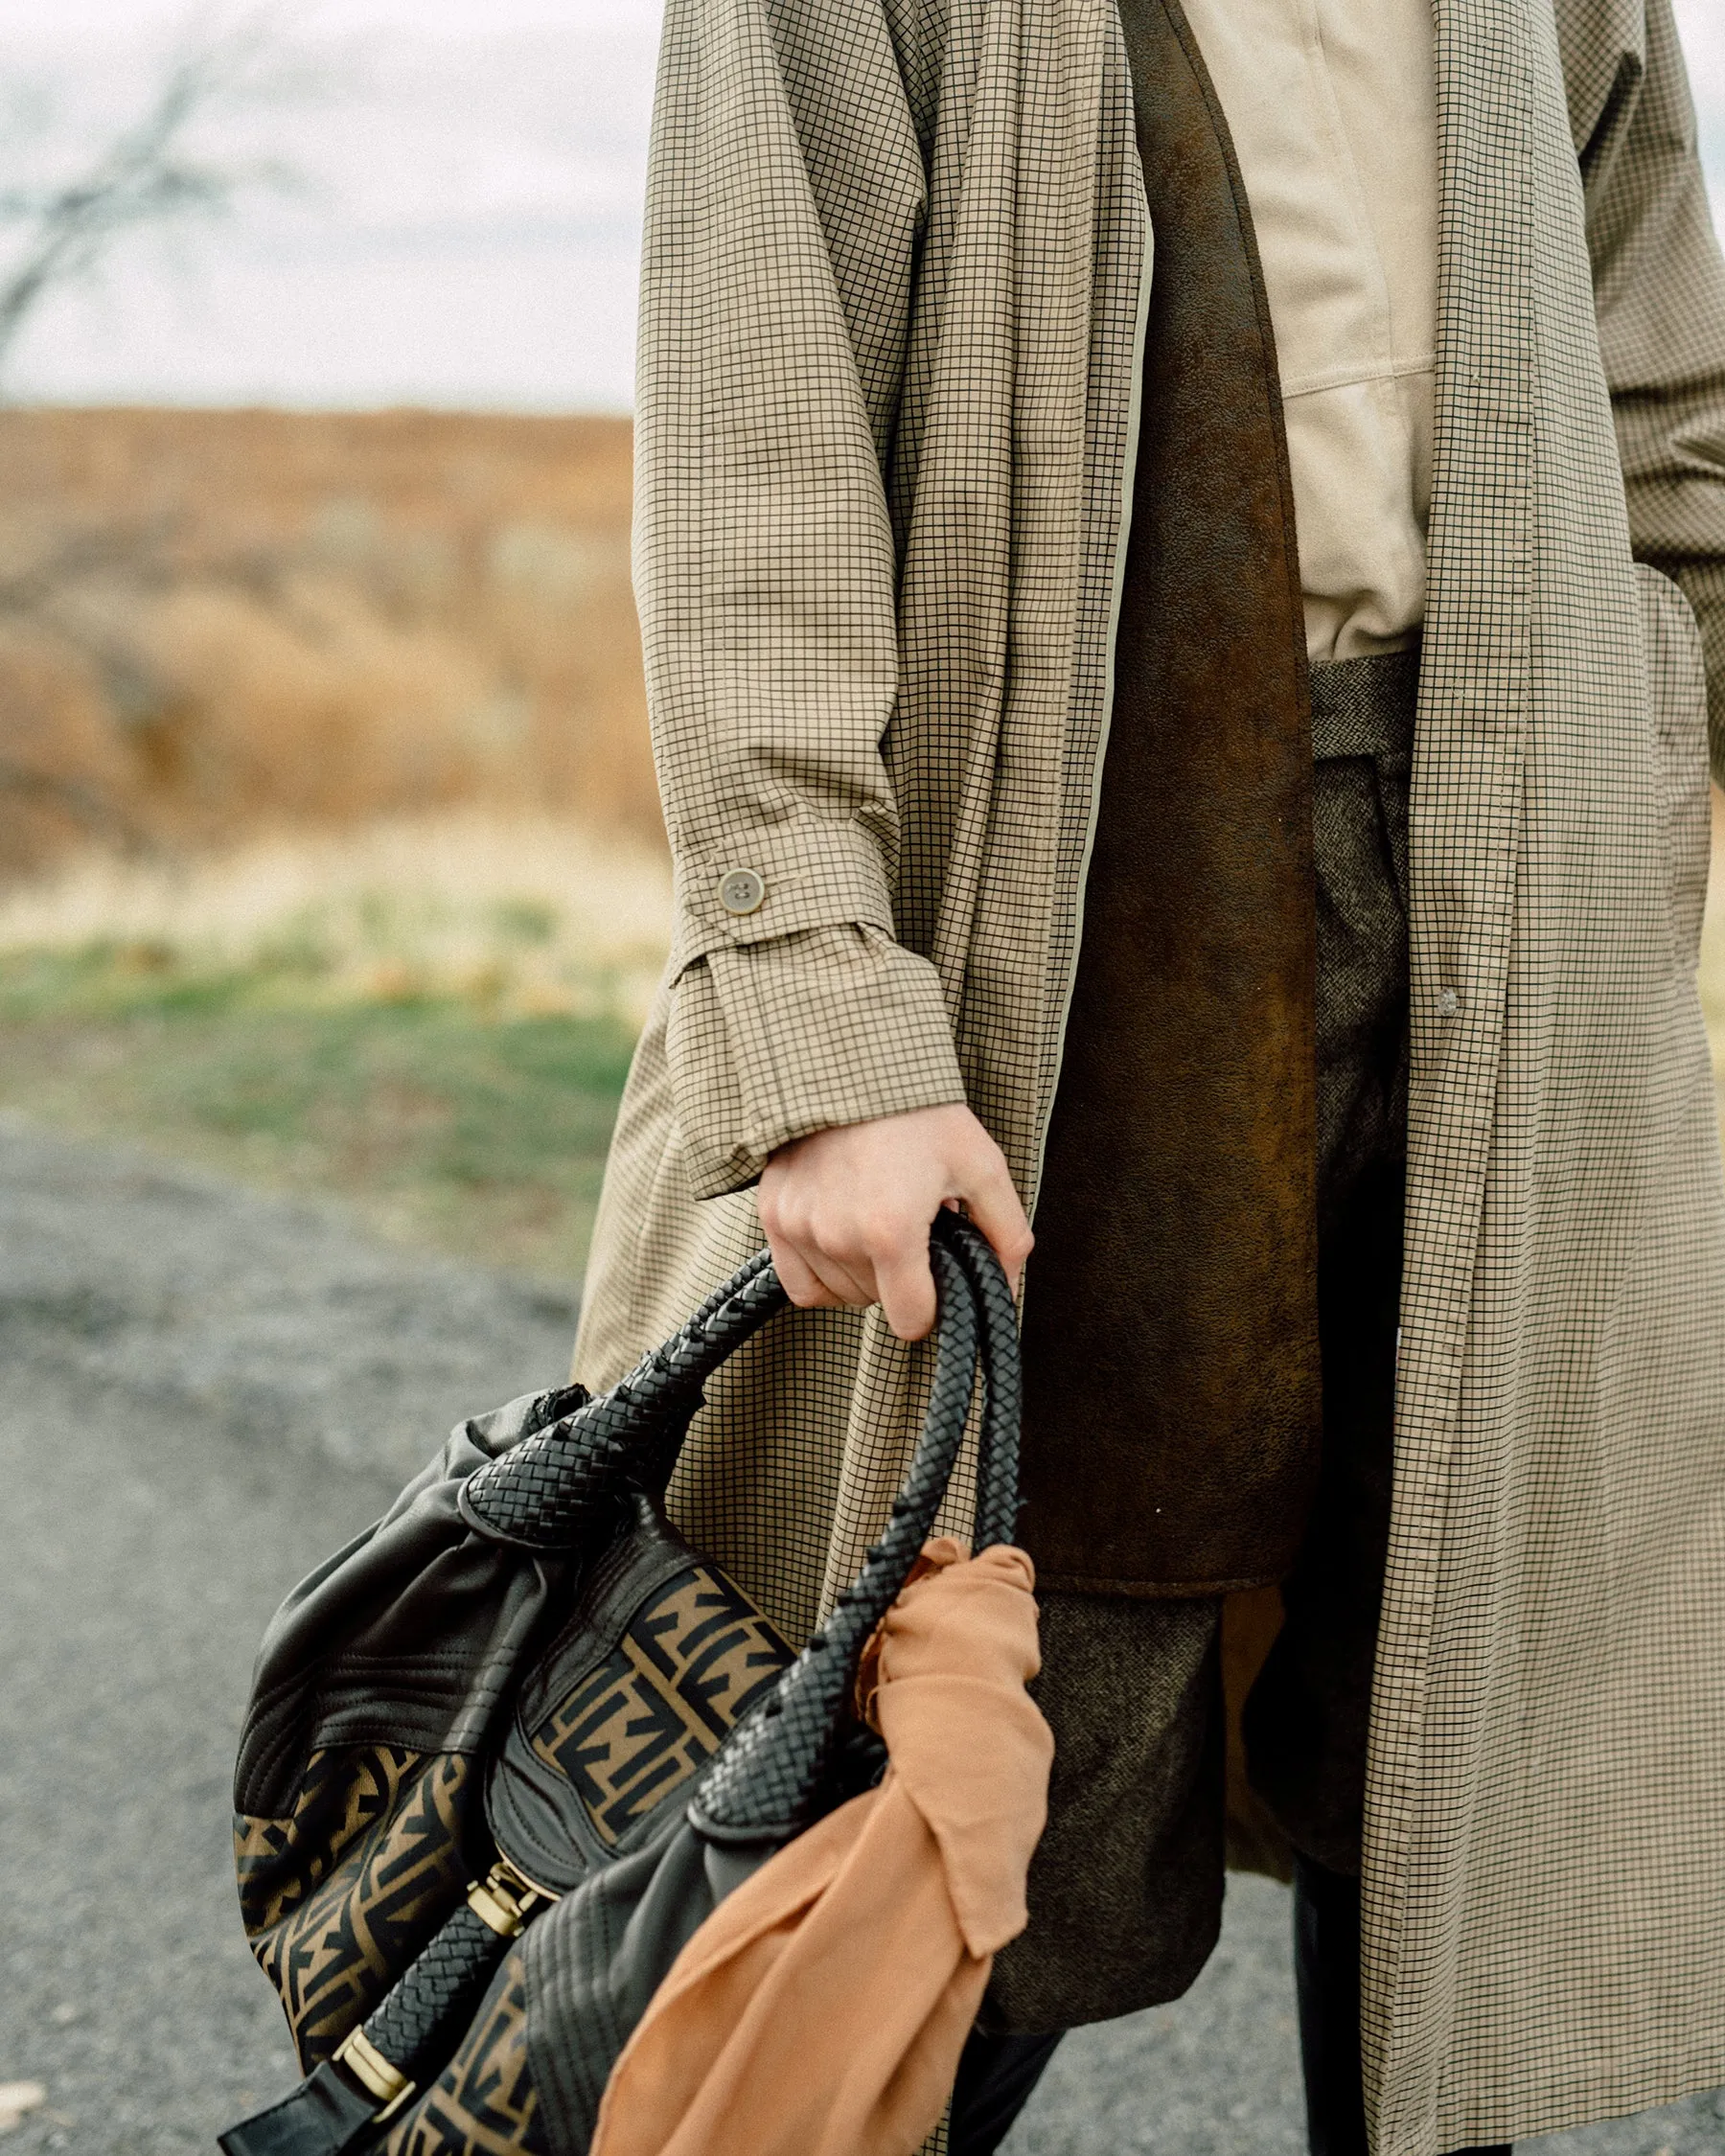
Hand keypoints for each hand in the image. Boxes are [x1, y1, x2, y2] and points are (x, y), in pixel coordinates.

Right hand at [757, 1104, 1032, 1341]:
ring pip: (840, 1293)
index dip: (934, 1307)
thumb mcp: (981, 1165)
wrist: (853, 1065)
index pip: (910, 1320)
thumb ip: (1005, 1234)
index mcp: (891, 1231)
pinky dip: (823, 1274)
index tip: (938, 1280)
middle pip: (876, 1303)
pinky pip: (799, 1283)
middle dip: (900, 1278)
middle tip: (911, 1228)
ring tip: (877, 1221)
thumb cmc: (920, 1113)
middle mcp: (837, 1236)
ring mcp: (799, 1226)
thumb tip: (1007, 1289)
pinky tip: (844, 1240)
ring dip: (862, 1274)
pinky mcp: (773, 1215)